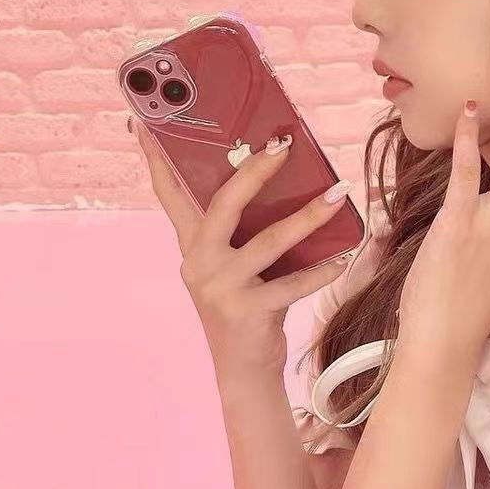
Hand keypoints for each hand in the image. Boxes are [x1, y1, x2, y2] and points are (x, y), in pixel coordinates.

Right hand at [131, 120, 354, 375]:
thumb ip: (241, 231)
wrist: (242, 369)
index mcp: (192, 246)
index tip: (145, 120)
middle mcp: (199, 263)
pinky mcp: (247, 312)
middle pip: (224, 205)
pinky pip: (292, 284)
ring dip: (307, 216)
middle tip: (283, 145)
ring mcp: (220, 288)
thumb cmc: (246, 307)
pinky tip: (344, 256)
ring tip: (338, 194)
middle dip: (254, 171)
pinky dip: (321, 270)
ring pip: (268, 242)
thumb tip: (279, 182)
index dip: (157, 158)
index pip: (170, 194)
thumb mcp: (233, 266)